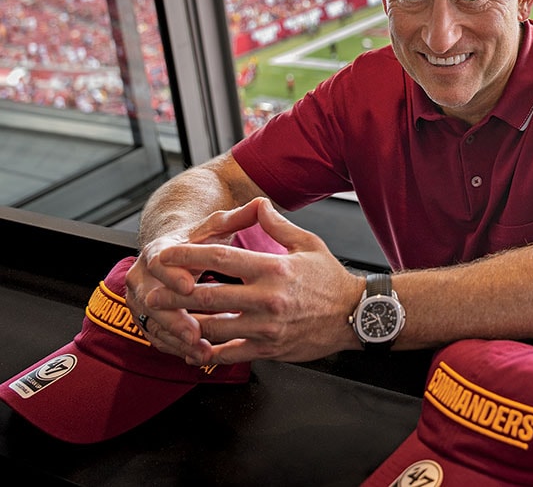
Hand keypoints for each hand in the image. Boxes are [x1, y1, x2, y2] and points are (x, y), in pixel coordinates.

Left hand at [134, 198, 363, 364]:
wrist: (356, 315)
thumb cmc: (331, 279)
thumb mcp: (309, 244)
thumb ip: (278, 225)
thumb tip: (258, 204)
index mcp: (273, 268)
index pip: (221, 257)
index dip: (189, 254)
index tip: (166, 254)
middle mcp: (266, 298)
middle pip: (207, 295)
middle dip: (174, 296)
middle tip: (151, 294)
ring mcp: (265, 326)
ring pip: (212, 328)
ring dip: (184, 325)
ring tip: (165, 321)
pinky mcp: (268, 349)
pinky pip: (229, 354)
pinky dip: (206, 353)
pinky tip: (193, 349)